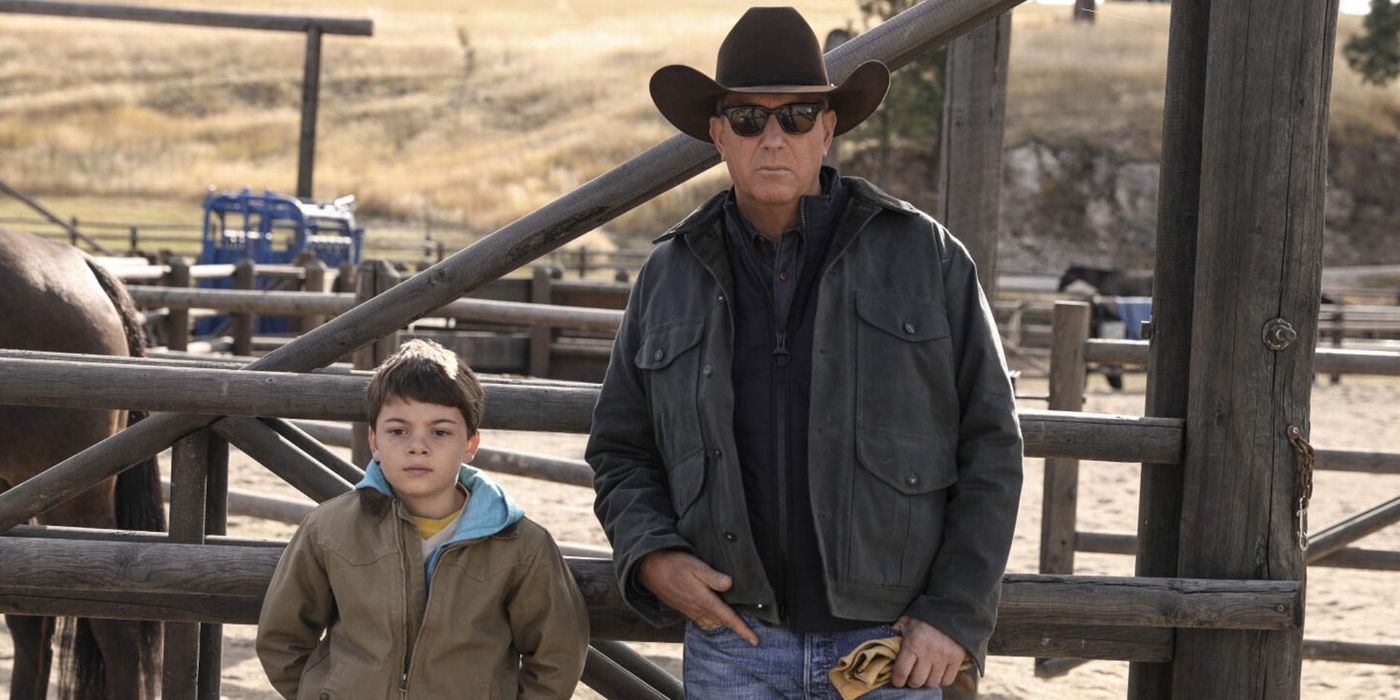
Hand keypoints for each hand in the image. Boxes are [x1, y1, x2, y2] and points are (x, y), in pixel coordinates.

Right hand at [637, 550, 758, 645]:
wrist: (650, 569)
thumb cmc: (674, 565)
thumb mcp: (696, 566)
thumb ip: (713, 577)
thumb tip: (730, 584)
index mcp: (705, 601)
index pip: (728, 618)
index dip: (743, 630)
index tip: (755, 641)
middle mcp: (699, 609)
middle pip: (722, 623)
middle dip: (735, 628)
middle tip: (750, 631)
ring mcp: (691, 610)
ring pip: (712, 623)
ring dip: (723, 624)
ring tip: (735, 624)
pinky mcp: (685, 607)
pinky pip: (702, 620)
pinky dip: (712, 621)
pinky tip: (715, 616)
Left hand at [890, 616, 966, 687]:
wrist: (949, 609)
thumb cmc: (924, 617)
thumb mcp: (905, 622)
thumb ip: (895, 634)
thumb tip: (884, 645)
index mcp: (913, 644)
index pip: (901, 673)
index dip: (897, 680)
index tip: (897, 680)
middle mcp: (929, 653)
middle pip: (917, 682)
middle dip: (911, 681)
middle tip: (910, 675)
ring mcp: (944, 657)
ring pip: (932, 683)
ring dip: (926, 680)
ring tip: (924, 672)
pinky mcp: (957, 659)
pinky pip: (947, 680)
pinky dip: (941, 679)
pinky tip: (936, 671)